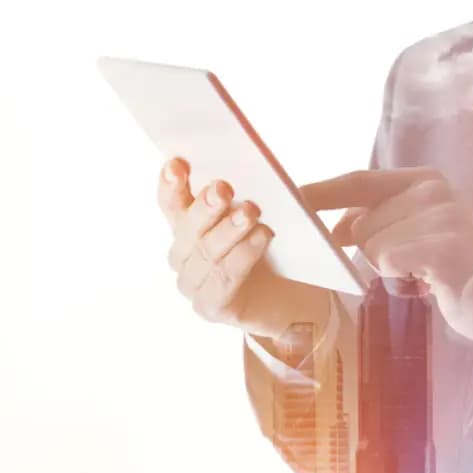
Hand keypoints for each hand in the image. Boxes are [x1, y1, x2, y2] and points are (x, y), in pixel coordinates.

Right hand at [156, 158, 329, 338]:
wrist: (301, 301)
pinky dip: (243, 255)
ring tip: (251, 212)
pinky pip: (223, 279)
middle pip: (187, 228)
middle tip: (223, 188)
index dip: (171, 184)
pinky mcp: (211, 308)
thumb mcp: (271, 214)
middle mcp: (184, 256)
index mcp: (190, 226)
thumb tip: (260, 168)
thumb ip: (258, 193)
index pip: (171, 203)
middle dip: (204, 206)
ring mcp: (194, 285)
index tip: (179, 163)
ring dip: (228, 230)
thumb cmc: (282, 253)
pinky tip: (262, 236)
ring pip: (206, 252)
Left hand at [301, 168, 472, 347]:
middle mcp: (433, 189)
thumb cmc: (457, 272)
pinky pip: (391, 261)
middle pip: (361, 223)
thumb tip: (333, 228)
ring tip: (425, 274)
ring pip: (373, 245)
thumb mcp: (413, 238)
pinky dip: (402, 277)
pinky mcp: (446, 243)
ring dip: (391, 269)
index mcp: (423, 180)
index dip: (321, 192)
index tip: (289, 199)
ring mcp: (442, 213)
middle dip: (373, 252)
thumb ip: (378, 223)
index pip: (357, 181)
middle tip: (411, 266)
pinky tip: (429, 281)